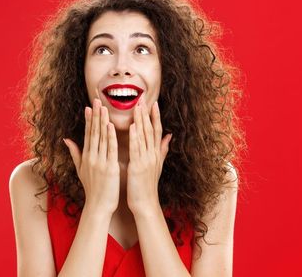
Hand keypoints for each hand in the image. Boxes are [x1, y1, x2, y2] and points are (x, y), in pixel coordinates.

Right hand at [62, 90, 119, 214]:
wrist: (99, 206)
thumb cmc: (92, 189)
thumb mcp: (80, 169)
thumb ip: (75, 153)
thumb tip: (66, 139)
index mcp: (86, 156)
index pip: (87, 134)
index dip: (89, 119)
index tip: (90, 106)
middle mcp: (91, 157)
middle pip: (93, 132)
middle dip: (95, 115)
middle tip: (97, 99)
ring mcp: (100, 162)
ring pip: (101, 138)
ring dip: (102, 121)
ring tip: (103, 107)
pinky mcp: (110, 168)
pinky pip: (110, 149)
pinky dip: (110, 137)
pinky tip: (111, 126)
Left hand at [126, 94, 172, 213]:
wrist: (145, 203)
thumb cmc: (147, 185)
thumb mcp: (157, 165)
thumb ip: (162, 149)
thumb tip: (169, 136)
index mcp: (156, 153)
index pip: (157, 130)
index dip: (155, 116)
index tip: (153, 103)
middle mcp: (153, 154)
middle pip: (151, 130)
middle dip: (147, 113)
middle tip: (143, 98)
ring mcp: (146, 160)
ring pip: (144, 136)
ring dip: (141, 120)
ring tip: (137, 106)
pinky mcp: (138, 166)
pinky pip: (137, 149)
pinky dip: (135, 137)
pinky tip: (132, 126)